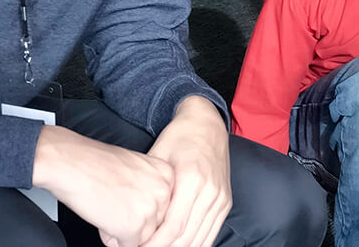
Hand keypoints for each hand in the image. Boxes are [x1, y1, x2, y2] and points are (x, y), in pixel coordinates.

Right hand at [32, 124, 174, 246]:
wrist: (70, 162)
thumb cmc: (95, 162)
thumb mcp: (135, 168)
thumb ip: (150, 188)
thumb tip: (151, 212)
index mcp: (166, 174)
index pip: (162, 207)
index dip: (139, 206)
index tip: (126, 197)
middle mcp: (163, 191)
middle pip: (154, 224)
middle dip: (132, 220)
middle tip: (113, 202)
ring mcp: (150, 209)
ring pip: (141, 238)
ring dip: (121, 230)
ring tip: (106, 208)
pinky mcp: (133, 227)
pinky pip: (126, 246)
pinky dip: (111, 237)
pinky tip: (102, 217)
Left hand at [142, 96, 231, 246]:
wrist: (206, 123)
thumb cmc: (178, 137)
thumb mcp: (158, 157)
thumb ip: (151, 187)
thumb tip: (133, 219)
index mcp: (191, 179)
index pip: (173, 227)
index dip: (155, 244)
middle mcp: (210, 192)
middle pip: (187, 238)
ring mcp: (221, 199)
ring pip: (200, 240)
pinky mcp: (225, 202)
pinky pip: (211, 233)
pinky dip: (195, 245)